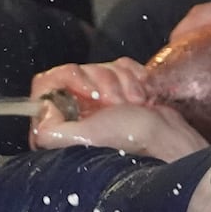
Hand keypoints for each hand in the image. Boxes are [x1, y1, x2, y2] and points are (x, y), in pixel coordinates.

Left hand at [29, 58, 208, 160]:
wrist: (170, 143)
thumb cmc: (132, 145)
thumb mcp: (80, 139)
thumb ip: (49, 128)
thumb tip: (39, 107)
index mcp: (59, 128)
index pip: (46, 84)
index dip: (70, 79)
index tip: (92, 93)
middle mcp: (76, 115)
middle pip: (76, 70)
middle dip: (102, 81)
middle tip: (116, 103)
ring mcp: (101, 104)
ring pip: (99, 67)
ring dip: (121, 81)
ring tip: (134, 103)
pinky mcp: (123, 93)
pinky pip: (120, 66)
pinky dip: (134, 77)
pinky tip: (143, 97)